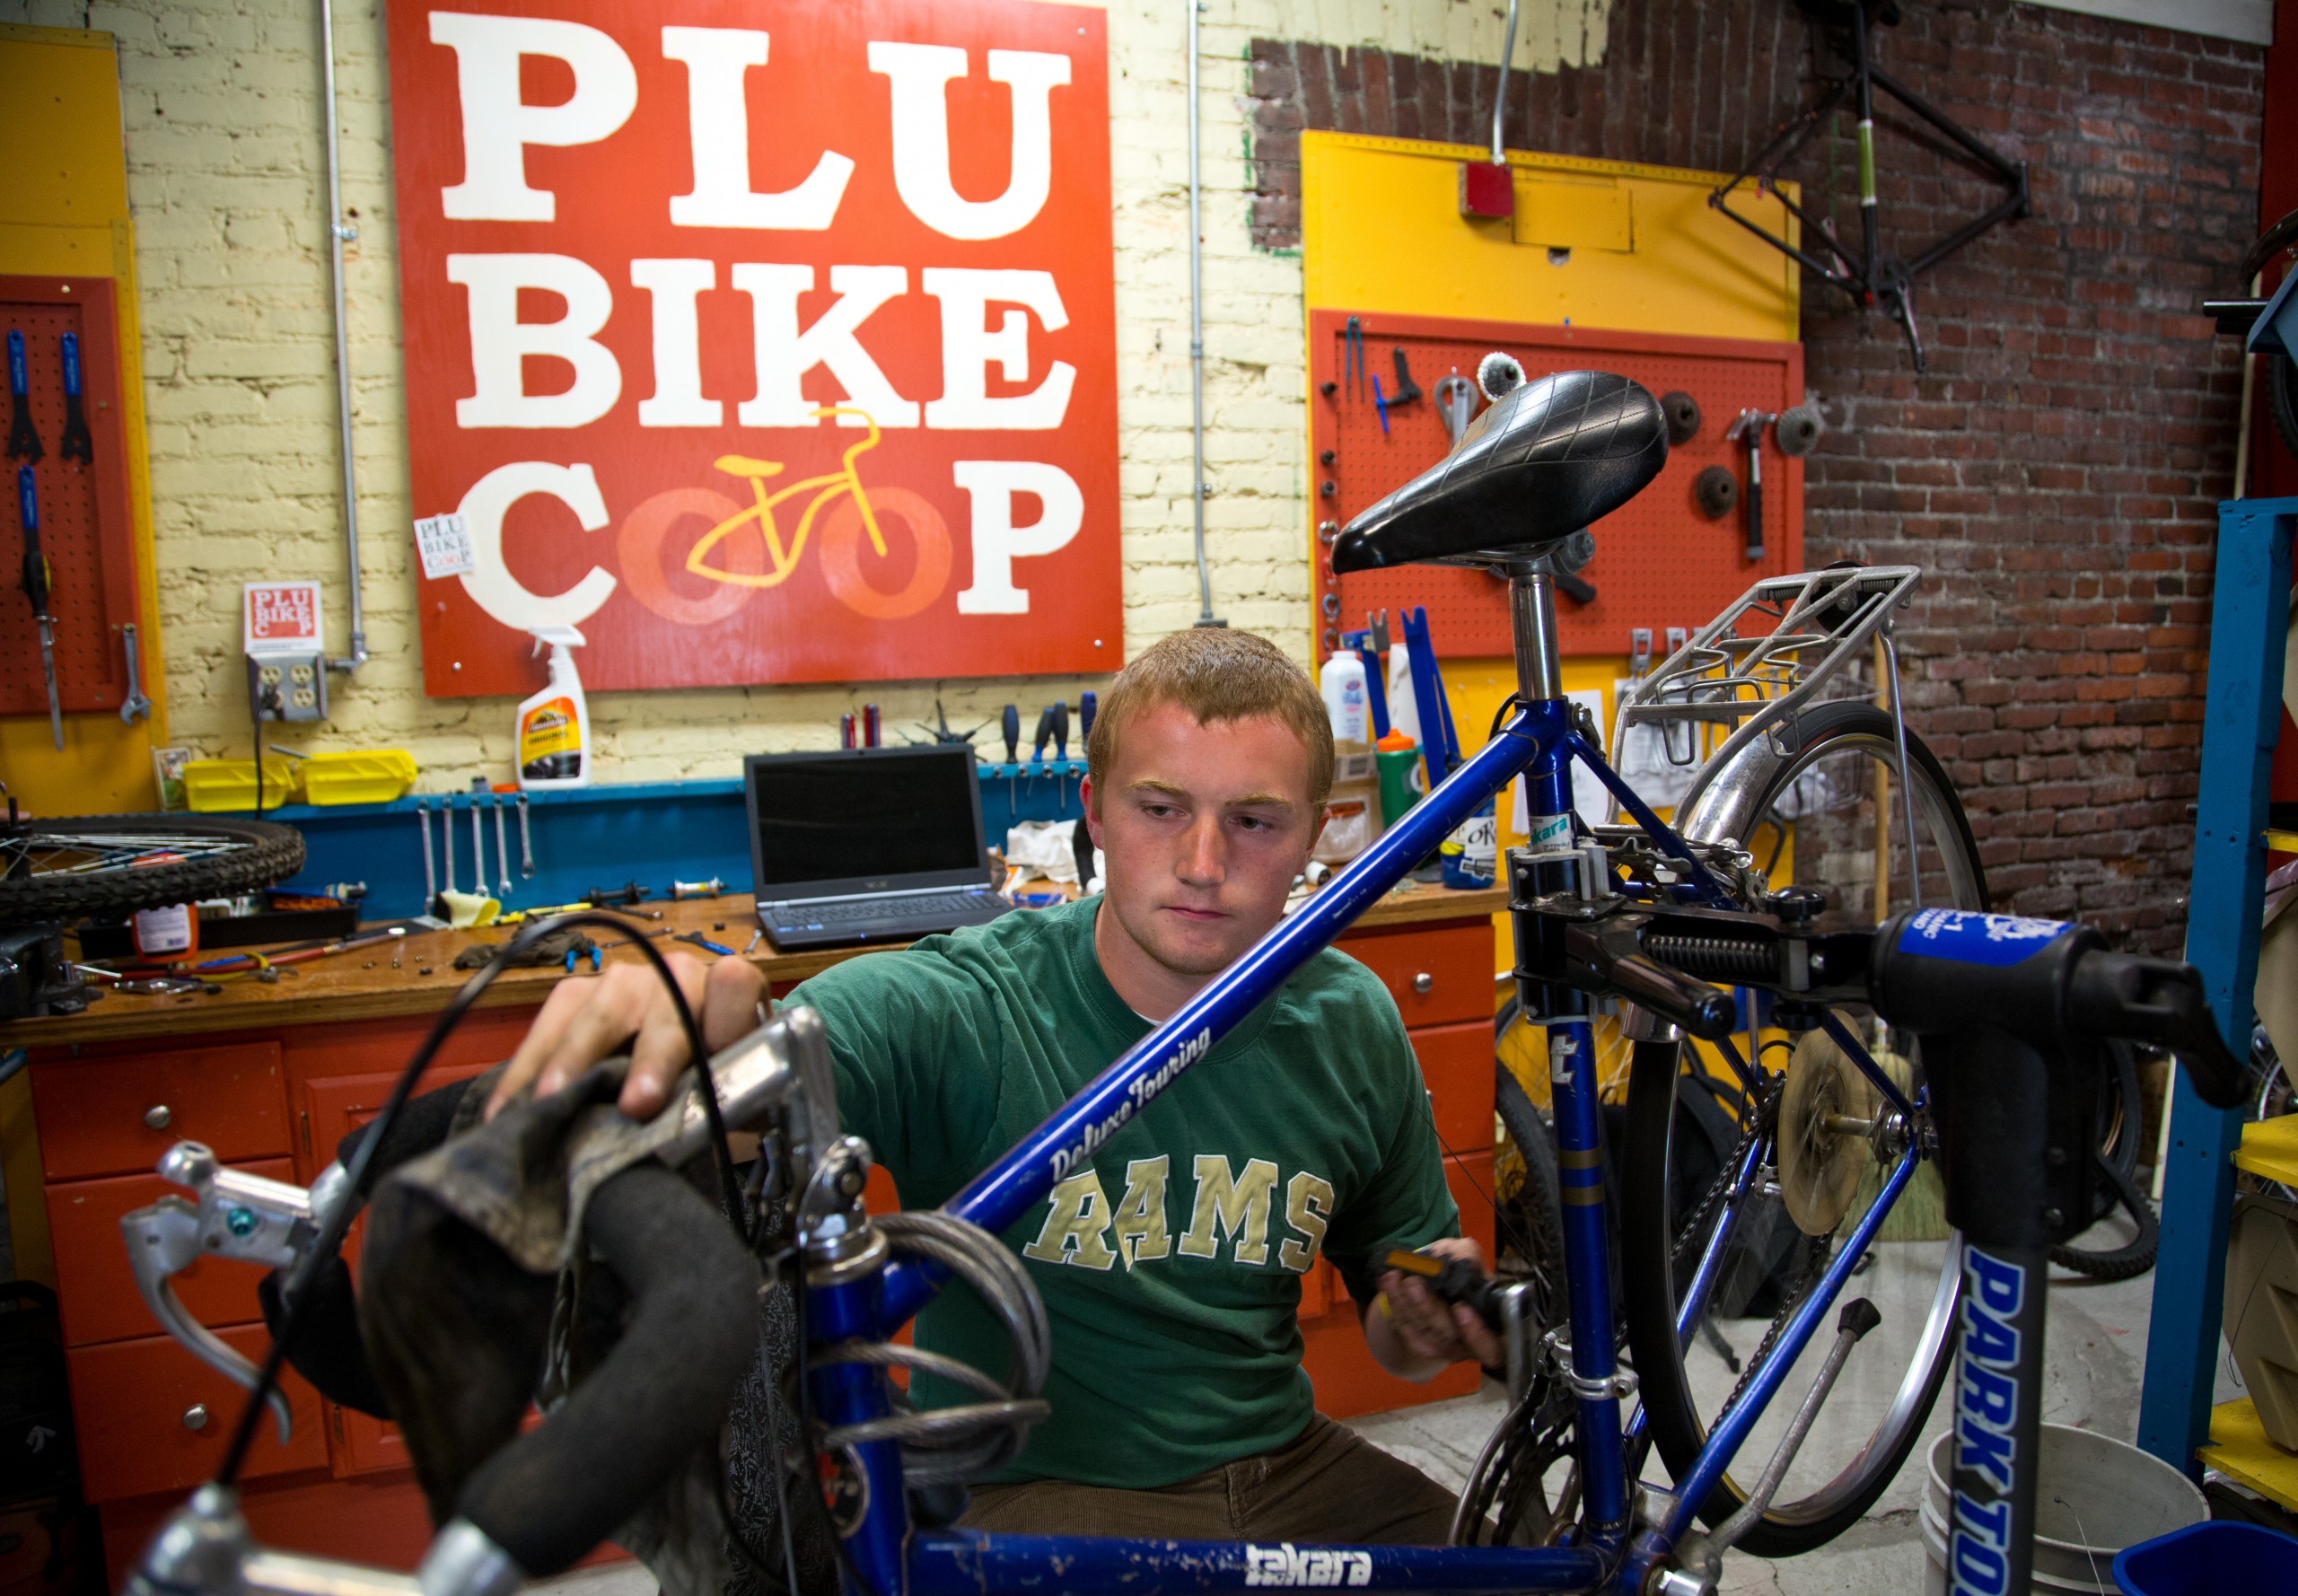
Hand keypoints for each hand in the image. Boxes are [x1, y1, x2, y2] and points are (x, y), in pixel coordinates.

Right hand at [485, 952, 768, 1121]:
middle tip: (634, 1106)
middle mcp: (679, 975)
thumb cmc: (709, 1085)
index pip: (735, 985)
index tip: (713, 1070)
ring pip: (599, 1012)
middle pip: (665, 1006)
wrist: (669, 1071)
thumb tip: (695, 1127)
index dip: (726, 1020)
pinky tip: (508, 1108)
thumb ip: (726, 1101)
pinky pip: (550, 1025)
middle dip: (651, 1058)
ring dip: (573, 1060)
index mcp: (729, 995)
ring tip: (550, 1104)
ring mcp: (624, 981)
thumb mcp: (735, 1098)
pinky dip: (527, 1071)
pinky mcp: (577, 994)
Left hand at [1373, 1236, 1504, 1371]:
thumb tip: (1456, 1257)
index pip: (1490, 1346)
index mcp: (1495, 1333)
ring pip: (1423, 1333)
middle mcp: (1471, 1348)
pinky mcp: (1424, 1345)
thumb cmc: (1467, 1273)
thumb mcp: (1471, 1259)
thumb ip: (1468, 1257)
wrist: (1445, 1284)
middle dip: (1428, 1309)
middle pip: (1449, 1336)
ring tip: (1392, 1277)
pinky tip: (1386, 1286)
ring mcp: (1446, 1349)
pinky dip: (1395, 1309)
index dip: (1476, 1333)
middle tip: (1413, 1283)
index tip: (1461, 1308)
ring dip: (1405, 1305)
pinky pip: (1407, 1333)